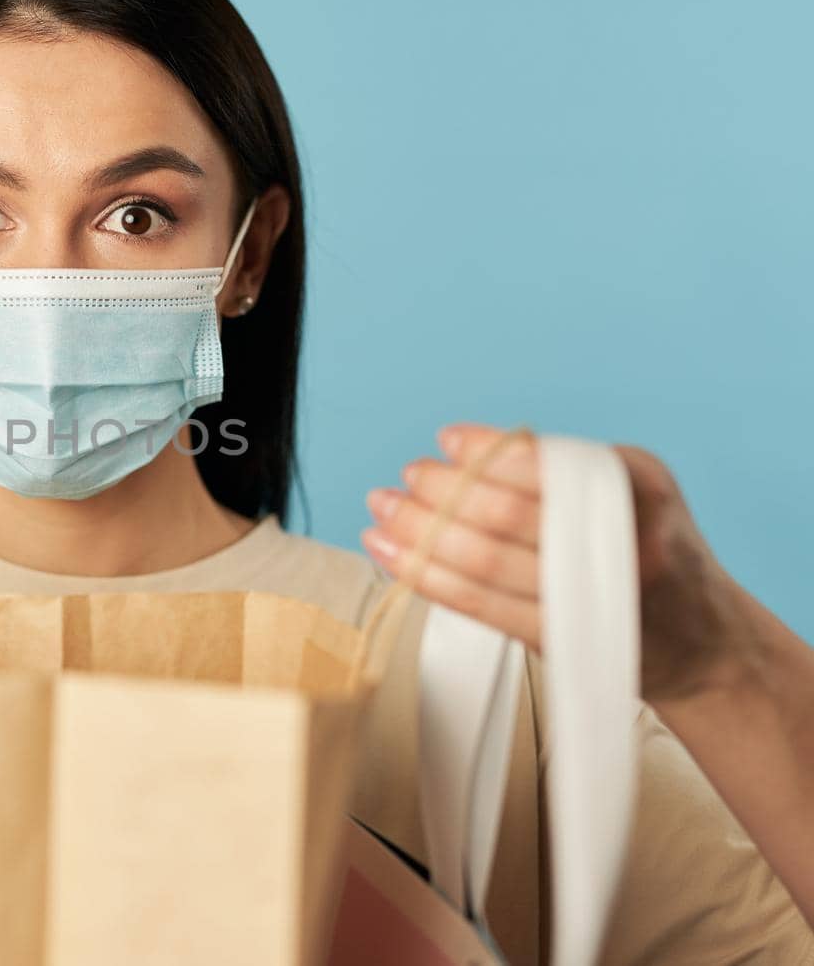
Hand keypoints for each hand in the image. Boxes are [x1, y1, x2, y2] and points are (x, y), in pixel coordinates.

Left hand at [361, 423, 763, 701]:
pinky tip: (393, 555)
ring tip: (382, 513)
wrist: (703, 644)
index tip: (445, 442)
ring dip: (420, 534)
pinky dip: (427, 577)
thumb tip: (465, 452)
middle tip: (404, 480)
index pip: (549, 464)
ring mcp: (591, 596)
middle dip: (442, 493)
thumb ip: (560, 467)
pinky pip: (480, 605)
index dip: (487, 453)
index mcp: (639, 488)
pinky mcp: (562, 638)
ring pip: (486, 561)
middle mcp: (623, 541)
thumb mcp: (631, 487)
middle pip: (509, 513)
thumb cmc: (648, 549)